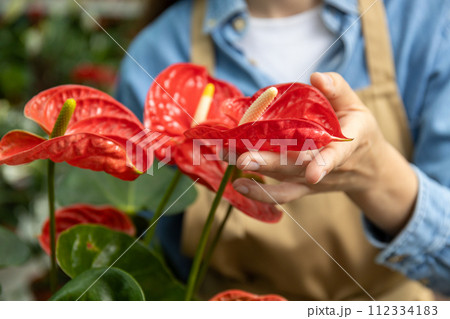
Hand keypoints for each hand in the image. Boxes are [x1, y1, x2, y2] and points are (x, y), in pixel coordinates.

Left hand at [231, 72, 417, 234]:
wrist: (368, 168)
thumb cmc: (359, 131)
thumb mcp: (357, 106)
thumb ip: (338, 89)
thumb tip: (316, 77)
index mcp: (346, 144)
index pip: (336, 155)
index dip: (324, 164)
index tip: (313, 174)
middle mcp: (328, 168)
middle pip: (296, 167)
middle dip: (269, 162)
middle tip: (243, 158)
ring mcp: (313, 181)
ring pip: (283, 178)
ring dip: (255, 169)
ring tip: (228, 157)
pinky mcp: (303, 188)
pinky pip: (282, 195)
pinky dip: (260, 193)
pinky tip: (238, 184)